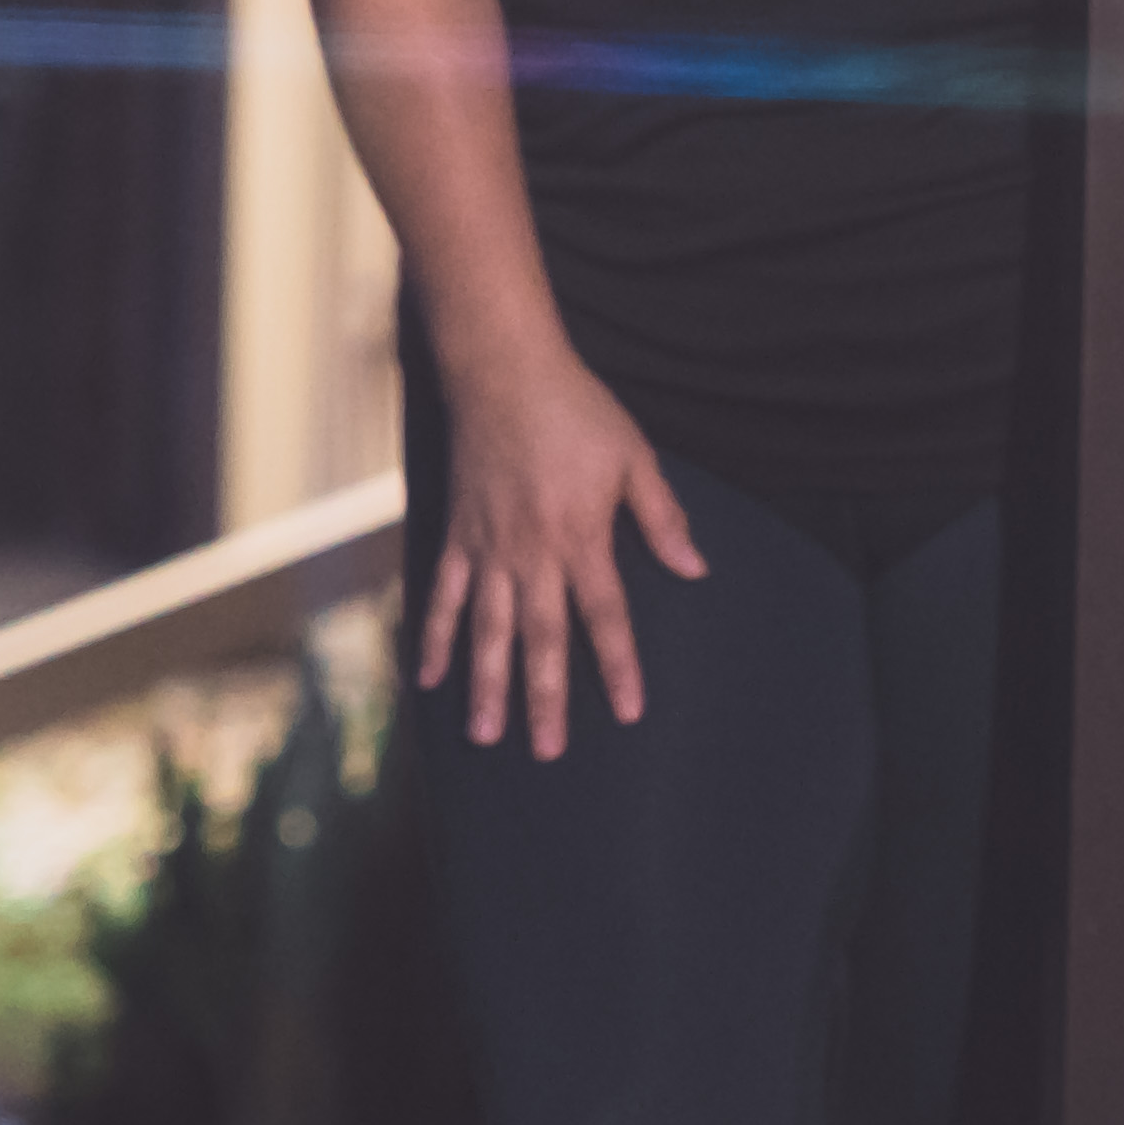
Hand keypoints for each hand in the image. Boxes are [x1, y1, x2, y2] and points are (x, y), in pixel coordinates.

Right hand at [418, 345, 707, 756]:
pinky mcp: (456, 536)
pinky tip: (427, 678)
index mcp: (582, 538)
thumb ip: (662, 518)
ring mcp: (487, 548)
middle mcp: (532, 553)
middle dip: (546, 699)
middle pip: (542, 639)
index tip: (628, 711)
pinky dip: (432, 637)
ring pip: (486, 630)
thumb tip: (695, 570)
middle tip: (547, 752)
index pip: (606, 617)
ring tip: (486, 735)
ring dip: (487, 684)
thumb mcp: (635, 458)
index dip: (618, 666)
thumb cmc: (578, 411)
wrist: (505, 372)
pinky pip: (440, 596)